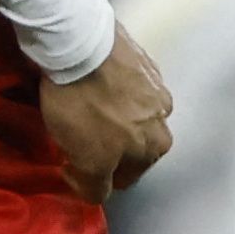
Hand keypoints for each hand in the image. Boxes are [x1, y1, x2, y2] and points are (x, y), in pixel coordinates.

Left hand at [37, 21, 171, 196]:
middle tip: (76, 141)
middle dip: (106, 149)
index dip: (94, 178)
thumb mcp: (88, 160)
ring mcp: (156, 82)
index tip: (68, 166)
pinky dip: (108, 91)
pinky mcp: (139, 56)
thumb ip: (96, 185)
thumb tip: (98, 190)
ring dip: (110, 118)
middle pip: (131, 145)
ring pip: (130, 114)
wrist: (79, 43)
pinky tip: (89, 86)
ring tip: (82, 111)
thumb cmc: (84, 105)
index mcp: (159, 145)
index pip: (125, 178)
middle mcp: (165, 115)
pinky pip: (123, 85)